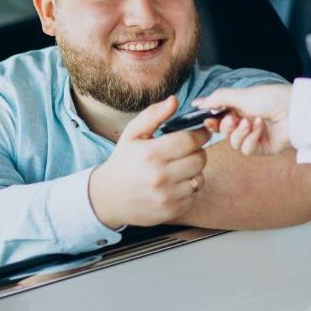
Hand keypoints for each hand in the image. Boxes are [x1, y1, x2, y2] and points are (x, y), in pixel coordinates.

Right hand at [89, 96, 209, 228]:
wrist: (110, 197)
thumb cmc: (123, 161)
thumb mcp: (132, 134)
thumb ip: (154, 115)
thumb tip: (174, 100)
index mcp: (151, 153)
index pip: (190, 140)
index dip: (200, 134)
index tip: (200, 132)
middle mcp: (160, 176)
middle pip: (200, 158)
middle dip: (197, 151)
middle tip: (186, 150)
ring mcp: (167, 196)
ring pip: (200, 177)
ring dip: (194, 170)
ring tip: (178, 167)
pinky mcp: (173, 210)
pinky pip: (194, 194)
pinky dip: (189, 187)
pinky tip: (175, 183)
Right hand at [193, 84, 292, 155]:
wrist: (294, 111)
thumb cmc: (270, 98)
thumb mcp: (239, 95)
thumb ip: (216, 99)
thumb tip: (197, 102)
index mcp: (239, 107)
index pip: (217, 117)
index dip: (211, 120)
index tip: (206, 119)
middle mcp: (244, 122)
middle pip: (223, 132)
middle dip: (225, 127)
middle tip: (232, 119)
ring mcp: (253, 136)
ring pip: (233, 142)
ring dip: (239, 132)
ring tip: (250, 123)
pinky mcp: (261, 148)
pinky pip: (246, 149)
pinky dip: (251, 139)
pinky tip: (260, 129)